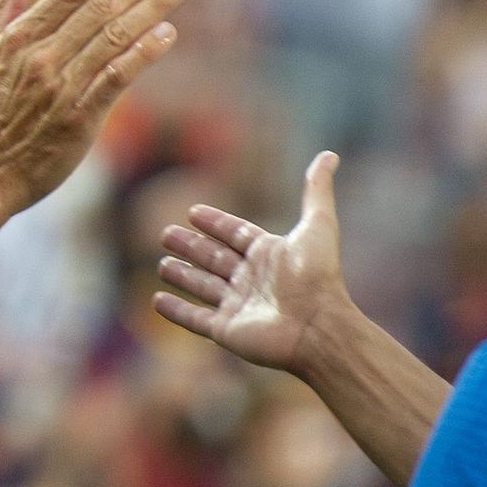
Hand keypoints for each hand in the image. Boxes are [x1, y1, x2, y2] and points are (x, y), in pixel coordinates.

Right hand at [0, 0, 194, 228]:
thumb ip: (3, 5)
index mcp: (18, 37)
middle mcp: (41, 57)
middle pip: (101, 7)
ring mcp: (61, 88)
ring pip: (115, 37)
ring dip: (154, 7)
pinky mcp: (79, 120)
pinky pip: (117, 79)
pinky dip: (144, 53)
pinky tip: (168, 33)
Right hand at [154, 152, 357, 375]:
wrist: (318, 325)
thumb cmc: (318, 276)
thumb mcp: (318, 224)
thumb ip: (317, 190)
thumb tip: (329, 155)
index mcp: (269, 254)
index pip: (236, 234)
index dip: (216, 223)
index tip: (193, 212)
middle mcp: (252, 279)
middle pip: (214, 259)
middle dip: (191, 247)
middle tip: (165, 234)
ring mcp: (238, 306)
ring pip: (202, 287)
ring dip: (182, 276)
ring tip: (161, 265)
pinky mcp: (226, 330)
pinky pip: (195, 319)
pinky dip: (175, 311)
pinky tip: (157, 301)